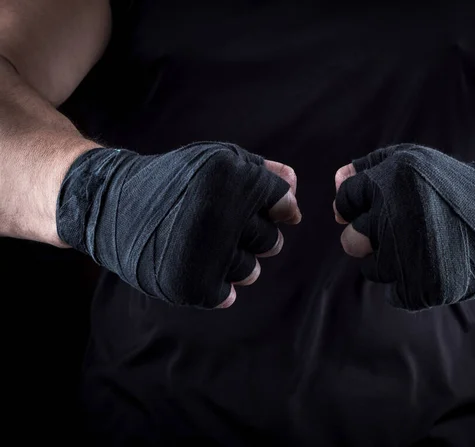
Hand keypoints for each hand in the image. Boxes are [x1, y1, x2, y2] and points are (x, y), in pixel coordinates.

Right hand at [56, 142, 300, 308]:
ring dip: (236, 260)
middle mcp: (221, 214)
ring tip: (205, 245)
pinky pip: (226, 295)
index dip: (276, 206)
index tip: (258, 207)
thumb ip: (260, 170)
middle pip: (272, 240)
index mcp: (231, 178)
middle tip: (223, 225)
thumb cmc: (173, 180)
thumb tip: (296, 186)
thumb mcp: (216, 160)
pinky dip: (216, 285)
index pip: (285, 203)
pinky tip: (196, 265)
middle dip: (256, 234)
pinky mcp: (190, 284)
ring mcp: (205, 252)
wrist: (113, 204)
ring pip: (251, 270)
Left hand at [333, 144, 474, 310]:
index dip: (361, 205)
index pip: (345, 202)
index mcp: (391, 180)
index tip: (387, 205)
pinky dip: (409, 284)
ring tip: (423, 245)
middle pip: (351, 241)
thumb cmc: (451, 186)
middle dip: (367, 236)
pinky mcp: (425, 287)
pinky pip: (394, 293)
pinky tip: (432, 264)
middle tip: (400, 230)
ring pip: (372, 269)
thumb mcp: (412, 160)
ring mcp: (410, 254)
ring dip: (390, 260)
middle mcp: (397, 216)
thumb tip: (336, 182)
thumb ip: (368, 168)